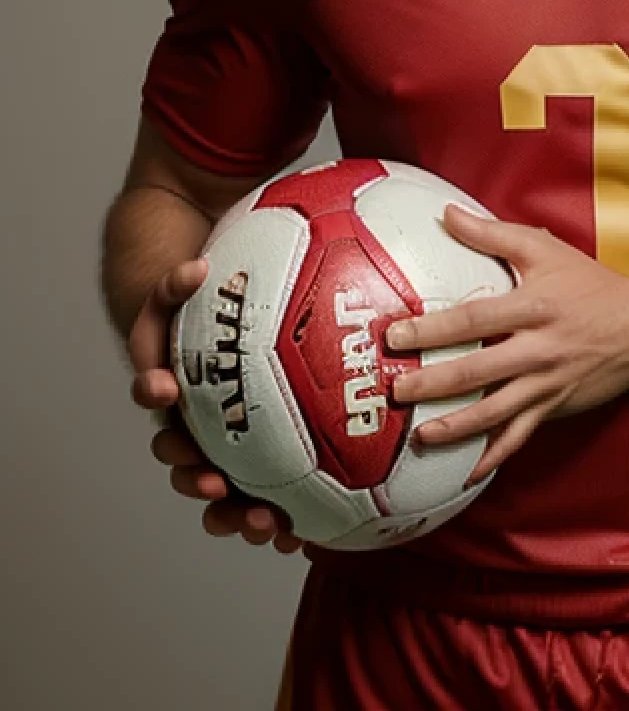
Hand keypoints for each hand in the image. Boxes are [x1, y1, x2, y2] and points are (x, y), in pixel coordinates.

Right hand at [128, 258, 302, 551]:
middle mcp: (192, 412)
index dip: (153, 389)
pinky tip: (297, 537)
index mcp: (174, 374)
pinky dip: (273, 517)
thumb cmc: (211, 303)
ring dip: (234, 511)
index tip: (166, 391)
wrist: (227, 320)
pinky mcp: (254, 458)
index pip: (153, 383)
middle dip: (194, 475)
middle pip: (180, 453)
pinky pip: (257, 496)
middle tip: (215, 484)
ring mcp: (221, 439)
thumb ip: (182, 280)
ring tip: (263, 523)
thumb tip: (195, 268)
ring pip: (217, 485)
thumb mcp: (189, 283)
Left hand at [387, 205, 628, 485]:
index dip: (433, 328)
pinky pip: (520, 438)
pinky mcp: (556, 408)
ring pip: (495, 413)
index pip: (474, 319)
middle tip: (395, 391)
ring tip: (419, 435)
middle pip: (477, 372)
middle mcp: (538, 349)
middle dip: (432, 383)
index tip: (397, 334)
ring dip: (455, 427)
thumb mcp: (546, 251)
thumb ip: (493, 234)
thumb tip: (447, 215)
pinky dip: (494, 457)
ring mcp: (547, 384)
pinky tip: (467, 472)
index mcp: (533, 307)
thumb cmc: (592, 285)